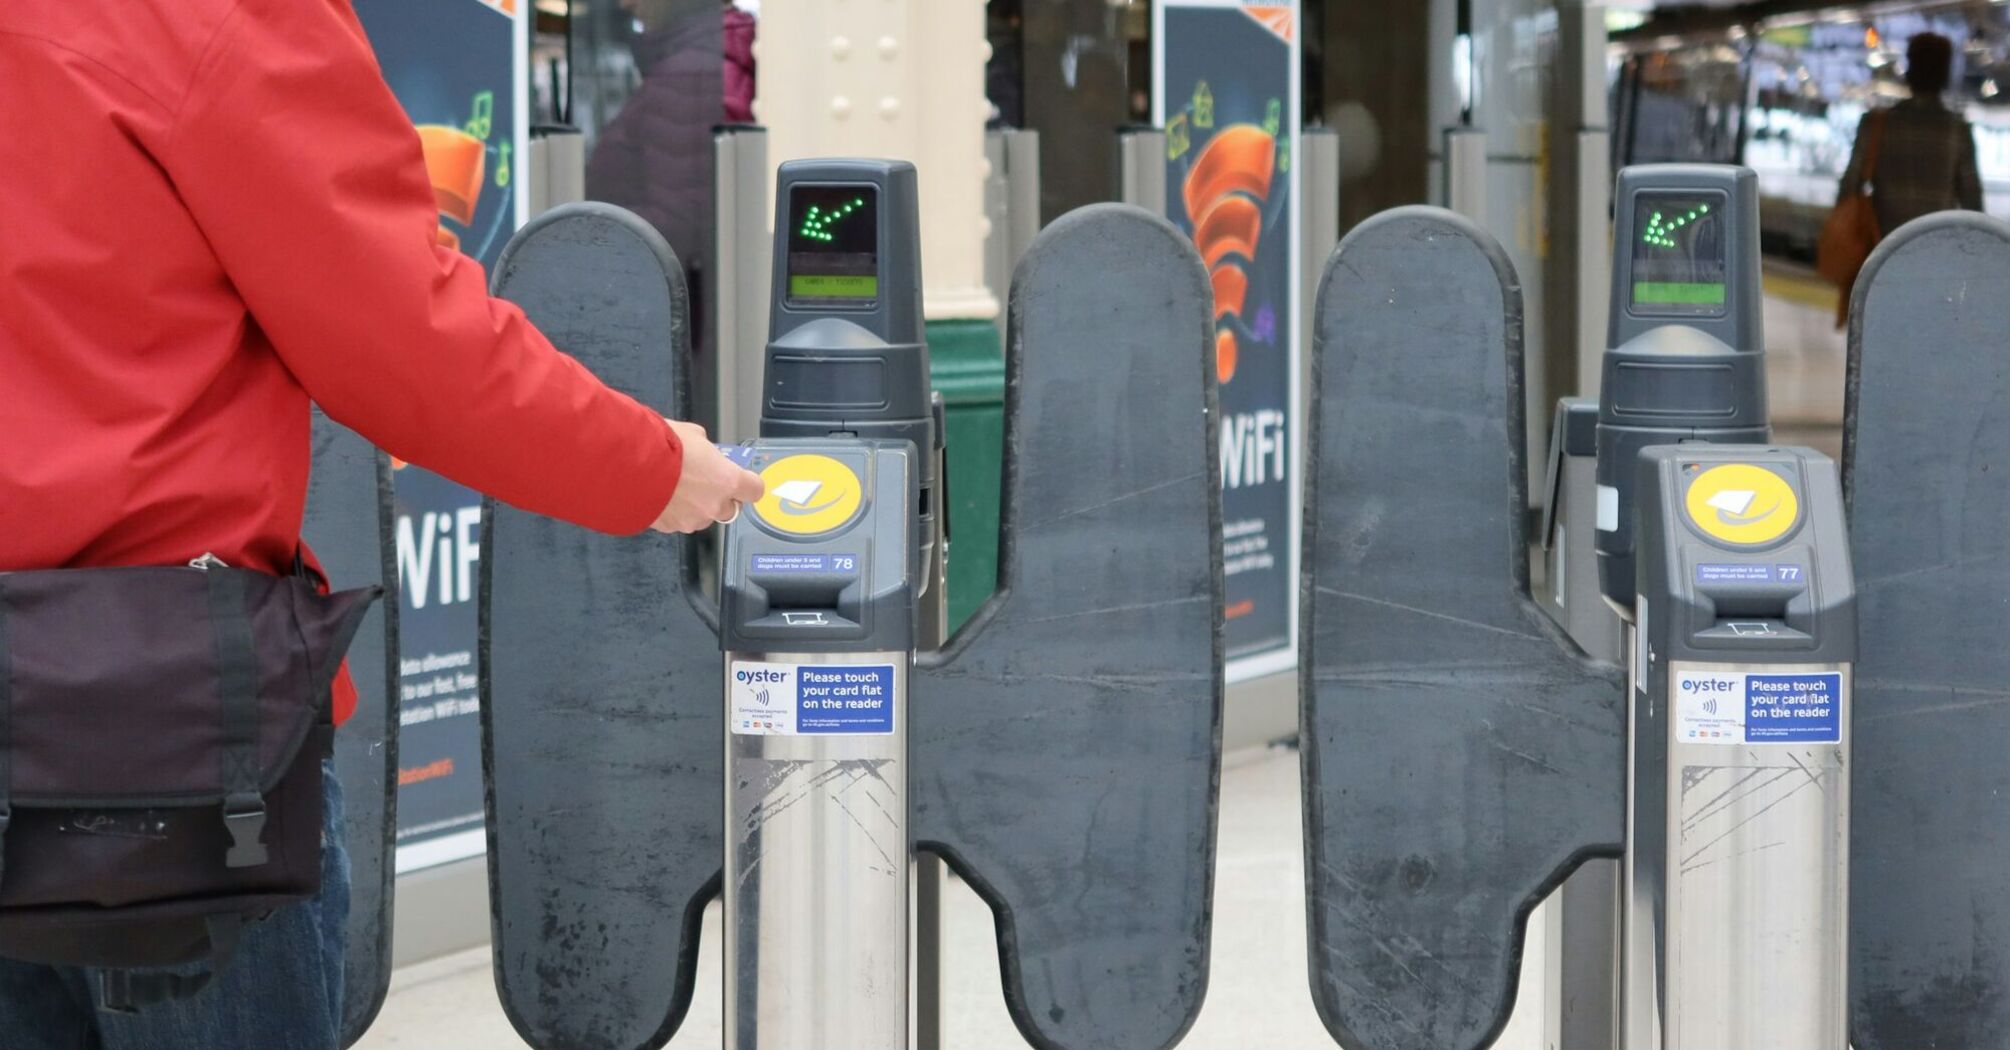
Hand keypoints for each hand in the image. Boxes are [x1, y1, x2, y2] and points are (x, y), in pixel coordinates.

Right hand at [650, 420, 765, 533]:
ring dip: (695, 506)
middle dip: (719, 498)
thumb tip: (703, 449)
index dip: (748, 485)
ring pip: (702, 517)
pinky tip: (661, 495)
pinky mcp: (671, 528)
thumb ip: (705, 447)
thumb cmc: (662, 447)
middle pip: (730, 509)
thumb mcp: (691, 434)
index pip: (754, 490)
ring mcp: (692, 520)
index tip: (742, 479)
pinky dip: (673, 511)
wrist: (628, 466)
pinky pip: (679, 521)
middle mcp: (714, 505)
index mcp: (728, 480)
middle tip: (703, 482)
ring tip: (675, 487)